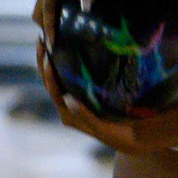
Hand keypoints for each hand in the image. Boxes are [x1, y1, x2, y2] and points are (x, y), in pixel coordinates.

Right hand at [33, 0, 113, 47]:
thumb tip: (86, 6)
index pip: (45, 11)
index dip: (48, 29)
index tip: (52, 47)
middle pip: (39, 14)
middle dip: (44, 30)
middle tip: (55, 51)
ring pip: (45, 11)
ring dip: (49, 25)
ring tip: (61, 45)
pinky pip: (55, 7)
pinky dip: (58, 19)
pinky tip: (73, 30)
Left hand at [36, 42, 173, 155]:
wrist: (135, 139)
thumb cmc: (121, 135)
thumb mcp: (104, 129)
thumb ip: (86, 116)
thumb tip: (66, 97)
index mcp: (69, 115)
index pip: (54, 91)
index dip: (48, 75)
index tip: (47, 57)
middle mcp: (69, 107)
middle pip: (51, 81)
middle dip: (44, 61)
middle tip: (42, 39)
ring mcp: (76, 100)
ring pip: (59, 76)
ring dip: (53, 58)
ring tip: (50, 38)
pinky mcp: (85, 94)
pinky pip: (71, 75)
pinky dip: (67, 61)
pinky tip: (70, 45)